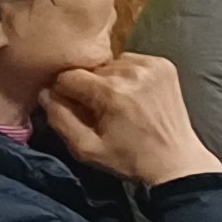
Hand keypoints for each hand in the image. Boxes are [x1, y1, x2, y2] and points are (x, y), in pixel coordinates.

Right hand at [45, 54, 221, 187]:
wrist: (176, 161)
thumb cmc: (130, 158)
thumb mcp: (86, 148)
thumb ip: (59, 118)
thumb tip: (45, 92)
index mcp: (111, 92)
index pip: (68, 76)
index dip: (65, 93)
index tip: (76, 109)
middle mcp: (132, 72)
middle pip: (90, 69)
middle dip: (88, 87)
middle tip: (100, 111)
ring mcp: (151, 66)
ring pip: (109, 63)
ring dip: (108, 80)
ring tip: (119, 104)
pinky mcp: (164, 65)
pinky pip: (131, 61)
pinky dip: (127, 75)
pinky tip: (134, 96)